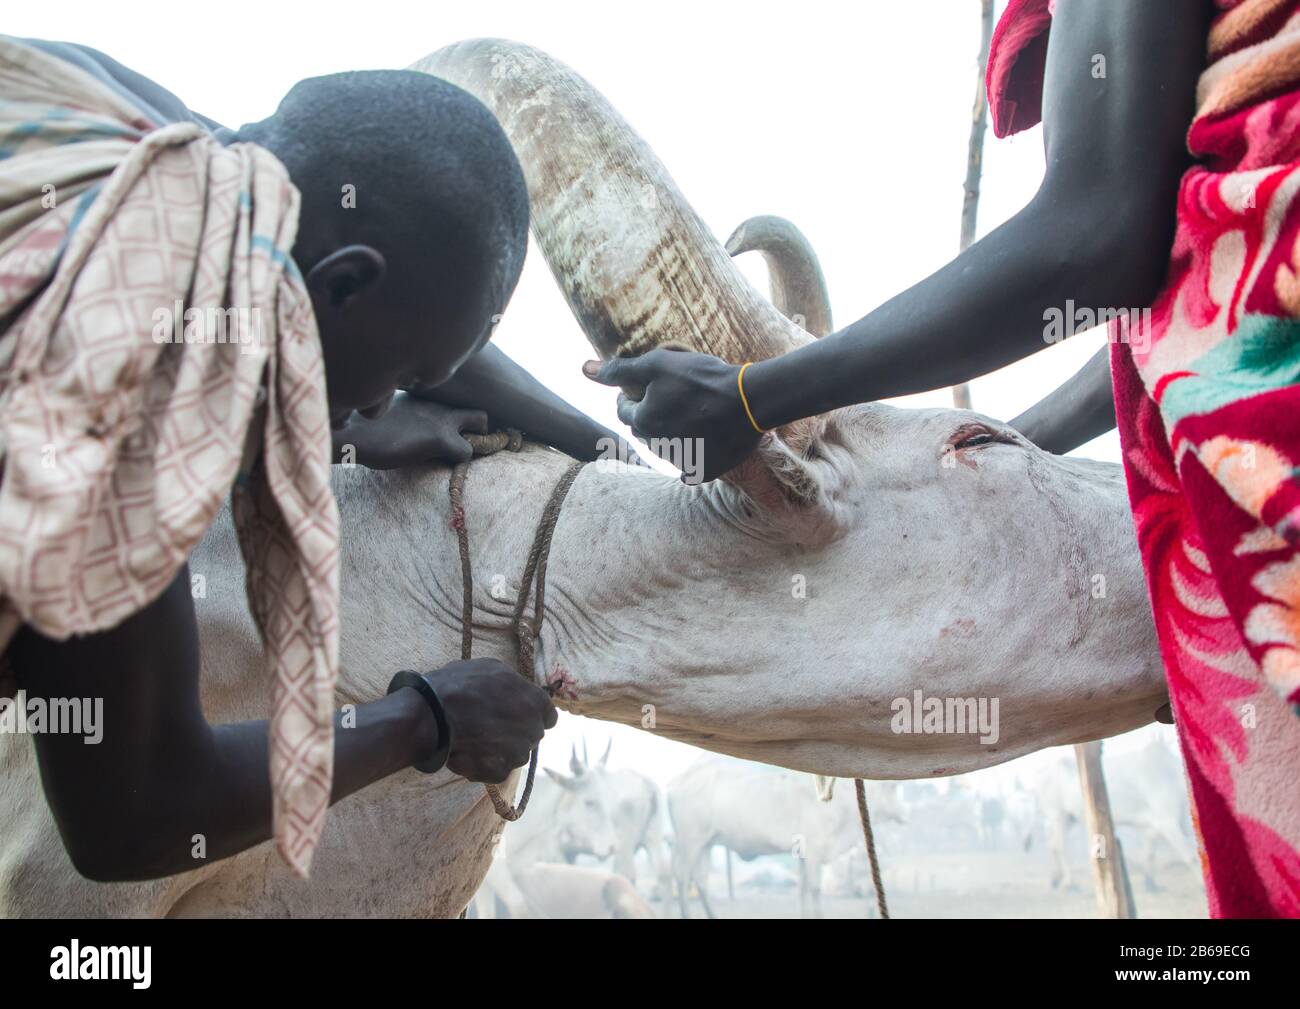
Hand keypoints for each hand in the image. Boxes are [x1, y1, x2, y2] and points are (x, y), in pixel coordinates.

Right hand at [332, 394, 487, 469]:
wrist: (354, 432)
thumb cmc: (364, 428)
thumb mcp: (392, 414)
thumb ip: (409, 417)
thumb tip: (410, 433)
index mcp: (426, 398)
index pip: (458, 402)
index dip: (462, 420)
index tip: (457, 433)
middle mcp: (438, 404)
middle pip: (477, 404)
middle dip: (479, 427)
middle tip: (467, 445)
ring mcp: (441, 419)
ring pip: (482, 422)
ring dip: (474, 441)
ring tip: (457, 457)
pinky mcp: (440, 438)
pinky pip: (467, 451)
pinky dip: (460, 462)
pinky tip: (443, 466)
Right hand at [421, 659, 557, 783]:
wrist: (434, 714)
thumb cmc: (461, 684)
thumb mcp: (493, 669)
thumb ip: (514, 683)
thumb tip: (517, 689)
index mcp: (536, 702)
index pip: (549, 716)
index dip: (533, 715)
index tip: (518, 715)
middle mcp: (533, 729)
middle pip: (531, 736)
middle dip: (516, 732)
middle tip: (490, 726)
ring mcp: (518, 753)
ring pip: (515, 754)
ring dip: (501, 750)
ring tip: (476, 740)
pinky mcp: (500, 771)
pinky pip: (498, 770)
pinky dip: (486, 766)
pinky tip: (469, 753)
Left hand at [583, 348, 762, 481]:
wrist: (750, 401)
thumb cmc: (702, 379)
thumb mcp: (658, 364)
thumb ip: (620, 370)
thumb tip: (584, 369)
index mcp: (643, 422)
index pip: (623, 410)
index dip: (630, 396)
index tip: (643, 387)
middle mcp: (657, 446)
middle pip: (643, 430)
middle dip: (649, 415)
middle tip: (669, 397)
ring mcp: (681, 462)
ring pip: (664, 447)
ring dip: (668, 433)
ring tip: (688, 414)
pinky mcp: (703, 471)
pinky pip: (690, 466)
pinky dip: (692, 453)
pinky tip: (704, 437)